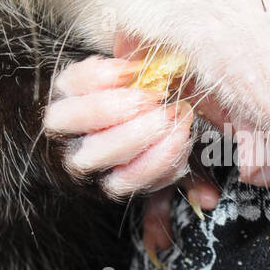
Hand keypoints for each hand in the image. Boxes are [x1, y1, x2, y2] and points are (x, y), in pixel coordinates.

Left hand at [45, 36, 269, 258]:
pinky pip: (75, 80)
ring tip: (152, 94)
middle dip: (136, 135)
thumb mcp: (171, 156)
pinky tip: (133, 70)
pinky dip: (104, 74)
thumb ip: (188, 177)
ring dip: (116, 107)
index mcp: (108, 177)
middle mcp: (78, 155)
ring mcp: (63, 120)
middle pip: (94, 154)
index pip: (123, 183)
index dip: (155, 162)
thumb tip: (207, 199)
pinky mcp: (61, 86)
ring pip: (73, 120)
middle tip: (169, 114)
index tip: (182, 136)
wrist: (132, 90)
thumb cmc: (153, 131)